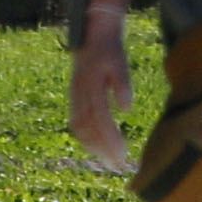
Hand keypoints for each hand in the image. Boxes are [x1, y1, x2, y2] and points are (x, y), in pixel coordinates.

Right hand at [69, 18, 133, 172]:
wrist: (92, 34)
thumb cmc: (109, 49)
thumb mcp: (119, 62)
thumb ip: (122, 84)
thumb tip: (126, 108)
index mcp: (90, 87)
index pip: (100, 120)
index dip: (110, 140)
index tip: (122, 156)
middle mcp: (79, 95)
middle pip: (89, 129)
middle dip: (103, 150)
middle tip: (118, 167)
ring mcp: (74, 97)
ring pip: (80, 129)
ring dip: (94, 148)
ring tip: (109, 162)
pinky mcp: (75, 98)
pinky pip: (77, 123)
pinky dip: (86, 139)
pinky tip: (98, 148)